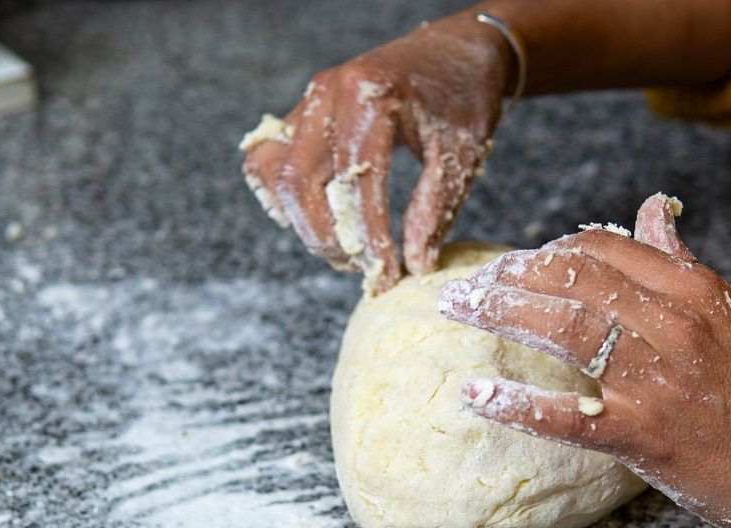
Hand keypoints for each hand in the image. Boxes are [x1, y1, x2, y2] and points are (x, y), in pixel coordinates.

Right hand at [241, 17, 507, 291]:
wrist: (455, 49)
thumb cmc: (462, 97)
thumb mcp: (460, 154)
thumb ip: (434, 211)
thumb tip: (416, 266)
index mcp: (370, 94)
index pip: (357, 181)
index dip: (369, 236)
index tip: (387, 274)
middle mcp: (328, 93)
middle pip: (299, 182)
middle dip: (328, 236)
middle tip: (364, 267)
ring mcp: (308, 100)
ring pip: (273, 173)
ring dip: (302, 221)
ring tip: (344, 246)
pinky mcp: (300, 113)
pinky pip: (268, 161)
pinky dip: (284, 197)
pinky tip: (321, 217)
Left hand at [438, 194, 730, 527]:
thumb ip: (681, 263)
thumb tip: (652, 210)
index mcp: (692, 288)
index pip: (599, 249)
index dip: (546, 251)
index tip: (516, 264)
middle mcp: (671, 323)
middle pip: (570, 279)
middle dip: (509, 274)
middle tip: (468, 282)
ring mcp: (655, 378)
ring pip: (563, 328)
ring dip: (500, 312)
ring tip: (456, 308)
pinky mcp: (642, 434)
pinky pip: (565, 415)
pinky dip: (515, 403)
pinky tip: (474, 393)